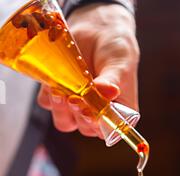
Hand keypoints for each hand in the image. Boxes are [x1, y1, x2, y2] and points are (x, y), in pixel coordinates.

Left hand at [38, 4, 139, 137]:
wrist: (98, 30)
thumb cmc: (116, 50)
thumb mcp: (120, 65)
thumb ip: (112, 80)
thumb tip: (107, 91)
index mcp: (117, 115)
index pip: (107, 130)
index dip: (96, 125)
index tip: (89, 112)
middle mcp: (96, 116)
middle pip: (84, 128)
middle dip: (78, 114)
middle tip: (75, 99)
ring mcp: (75, 108)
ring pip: (64, 121)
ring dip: (61, 108)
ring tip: (60, 90)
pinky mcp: (57, 96)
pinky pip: (48, 103)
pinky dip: (49, 93)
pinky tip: (54, 80)